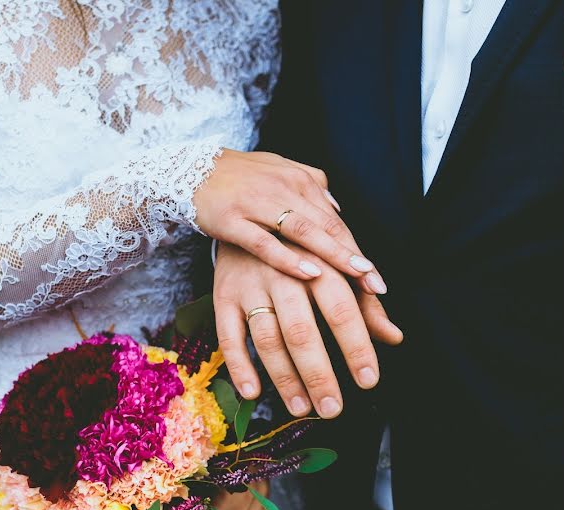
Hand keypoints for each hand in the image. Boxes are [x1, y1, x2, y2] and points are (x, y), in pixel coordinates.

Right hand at [194, 150, 387, 295]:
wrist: (186, 168)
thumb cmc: (239, 176)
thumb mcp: (278, 172)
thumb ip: (310, 187)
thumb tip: (337, 208)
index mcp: (299, 181)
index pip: (335, 220)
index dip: (356, 249)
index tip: (376, 279)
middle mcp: (284, 190)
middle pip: (327, 227)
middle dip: (354, 258)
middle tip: (377, 286)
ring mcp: (258, 205)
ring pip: (304, 232)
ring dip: (334, 255)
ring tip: (358, 277)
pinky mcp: (233, 220)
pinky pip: (266, 242)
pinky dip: (289, 258)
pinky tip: (310, 273)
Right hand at [214, 242, 402, 417]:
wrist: (253, 214)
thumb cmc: (306, 248)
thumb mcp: (338, 265)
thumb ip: (365, 303)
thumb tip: (394, 337)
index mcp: (318, 262)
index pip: (341, 309)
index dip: (356, 347)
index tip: (368, 380)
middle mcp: (283, 272)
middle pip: (301, 330)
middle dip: (319, 374)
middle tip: (333, 408)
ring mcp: (250, 285)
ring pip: (267, 337)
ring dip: (284, 377)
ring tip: (302, 408)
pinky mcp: (224, 295)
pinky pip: (228, 335)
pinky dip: (239, 366)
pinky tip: (252, 392)